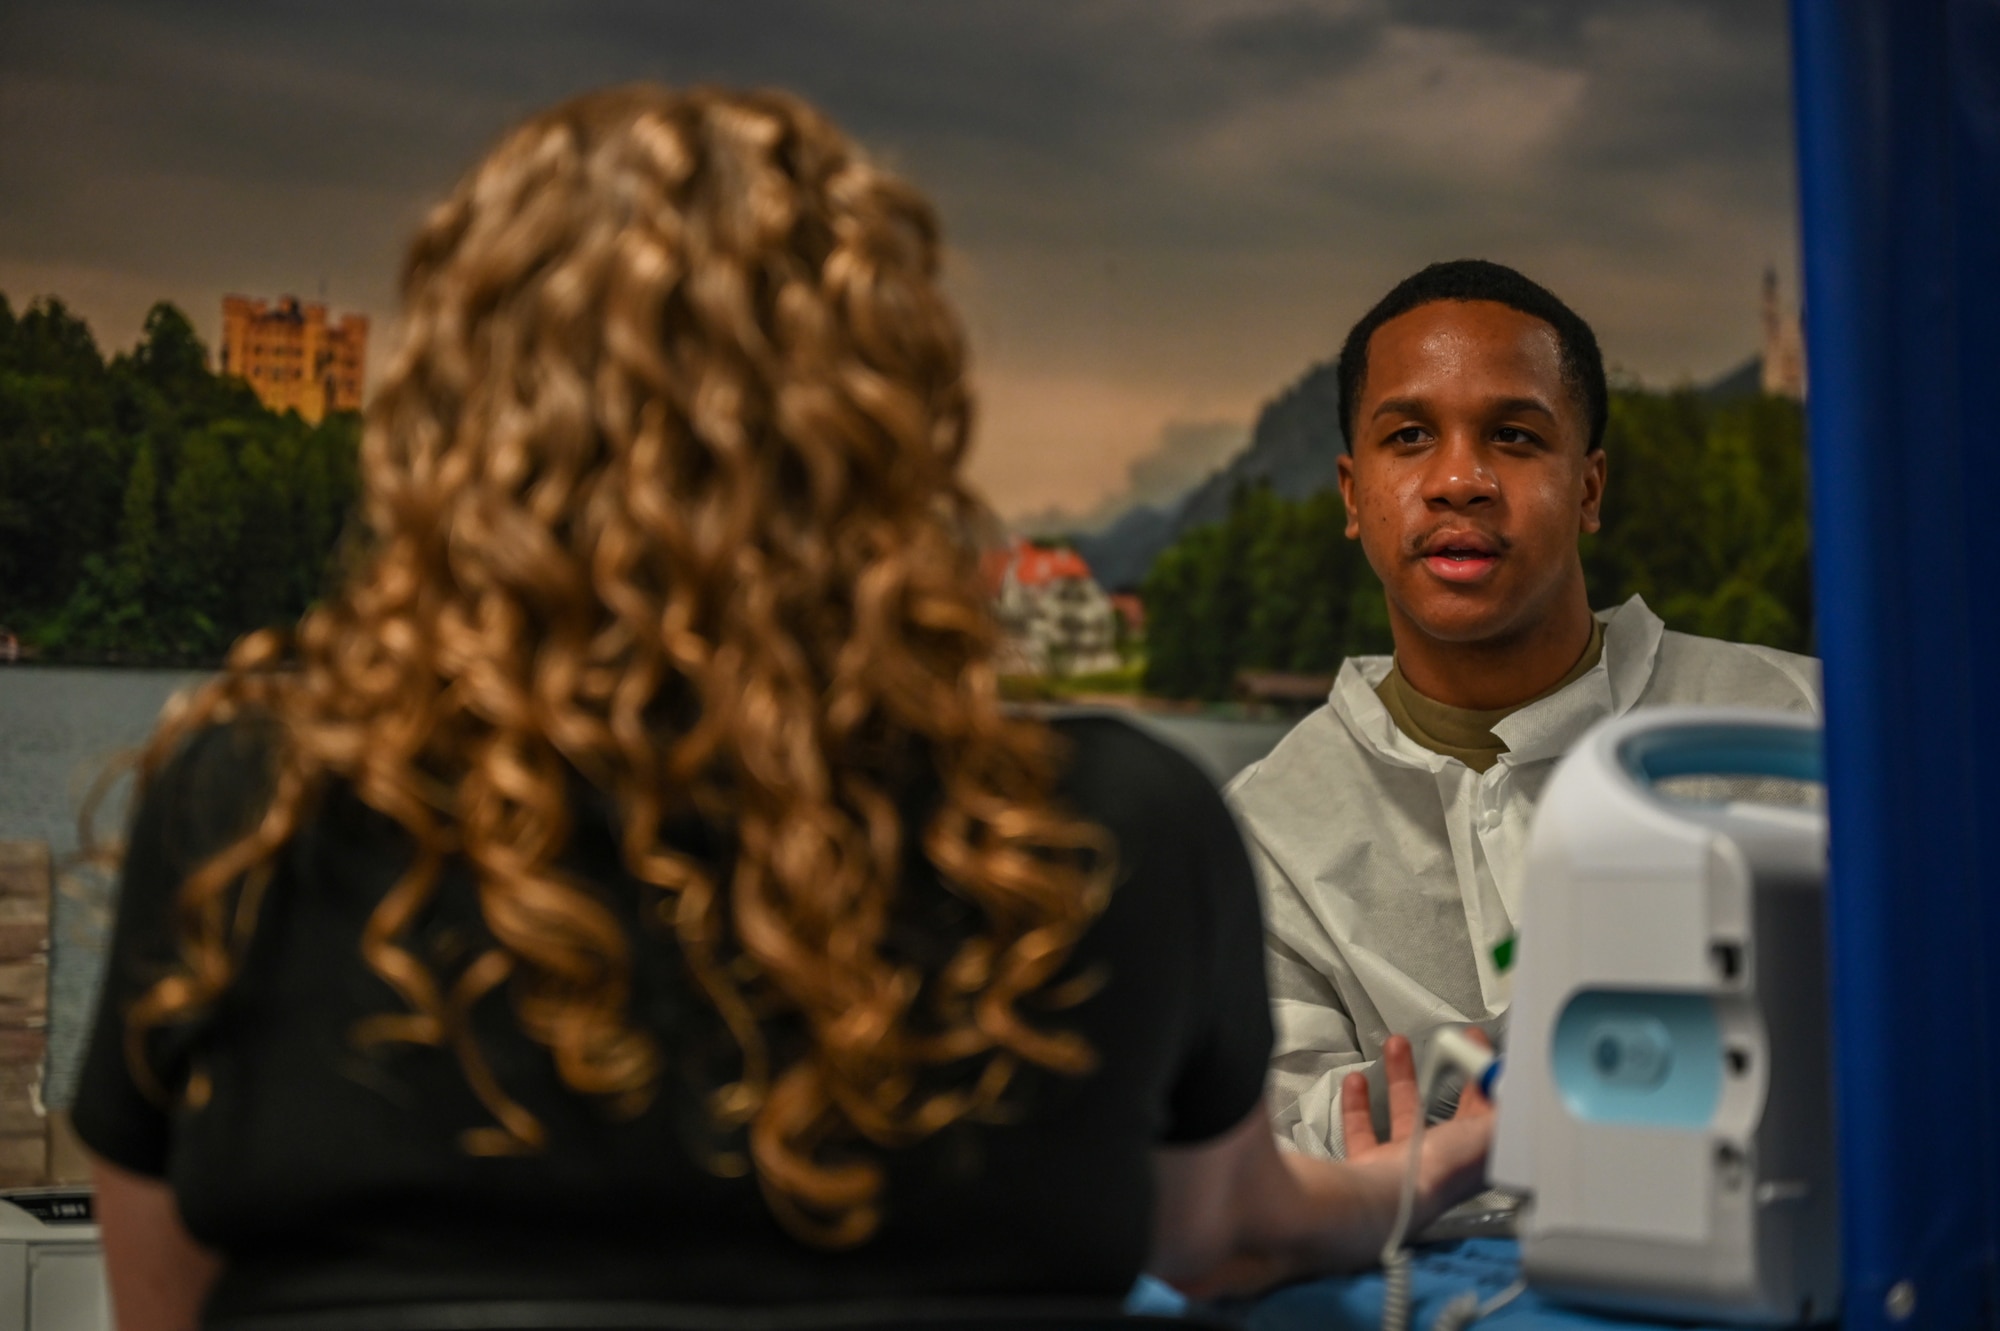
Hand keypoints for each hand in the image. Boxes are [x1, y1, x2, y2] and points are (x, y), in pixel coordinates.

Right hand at [1339, 1033, 1492, 1220]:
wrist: (1389, 1197)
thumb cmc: (1443, 1167)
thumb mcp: (1491, 1131)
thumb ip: (1510, 1106)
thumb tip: (1524, 1085)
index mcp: (1474, 1155)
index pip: (1488, 1111)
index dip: (1487, 1079)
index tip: (1480, 1046)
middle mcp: (1442, 1161)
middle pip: (1448, 1112)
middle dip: (1447, 1073)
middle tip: (1444, 1041)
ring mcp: (1404, 1164)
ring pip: (1405, 1114)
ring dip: (1402, 1078)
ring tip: (1397, 1044)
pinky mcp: (1370, 1164)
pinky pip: (1363, 1131)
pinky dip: (1358, 1105)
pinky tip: (1357, 1080)